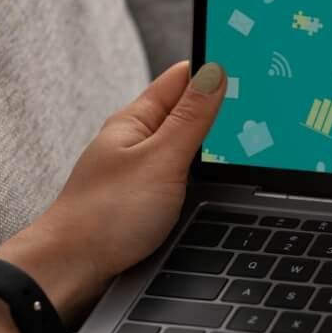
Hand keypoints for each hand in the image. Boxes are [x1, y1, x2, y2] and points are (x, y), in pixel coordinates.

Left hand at [0, 61, 225, 324]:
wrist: (70, 272)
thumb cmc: (105, 215)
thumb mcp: (161, 159)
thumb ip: (191, 118)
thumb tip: (215, 73)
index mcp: (136, 121)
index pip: (182, 78)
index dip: (214, 66)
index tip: (249, 61)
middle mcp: (137, 142)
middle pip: (186, 110)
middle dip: (220, 103)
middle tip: (261, 96)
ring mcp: (141, 172)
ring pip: (186, 145)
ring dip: (212, 139)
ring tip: (248, 132)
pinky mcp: (145, 201)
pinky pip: (181, 174)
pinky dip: (202, 170)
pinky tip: (218, 178)